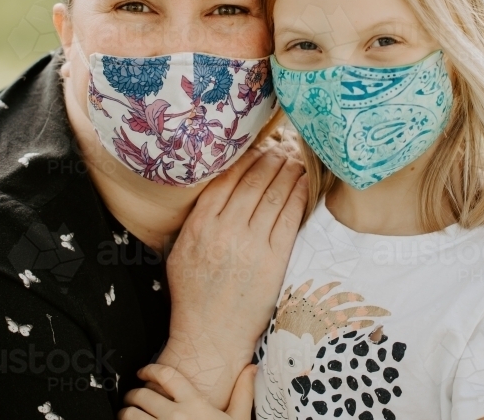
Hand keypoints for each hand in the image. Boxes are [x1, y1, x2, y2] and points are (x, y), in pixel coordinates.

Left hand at [119, 364, 255, 419]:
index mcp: (195, 404)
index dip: (150, 370)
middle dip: (133, 393)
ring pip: (130, 415)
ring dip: (126, 412)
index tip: (144, 371)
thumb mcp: (238, 419)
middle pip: (142, 394)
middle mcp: (176, 416)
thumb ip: (242, 393)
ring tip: (128, 413)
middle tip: (133, 396)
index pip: (166, 376)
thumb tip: (251, 369)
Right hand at [158, 140, 307, 407]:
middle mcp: (225, 232)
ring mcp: (251, 246)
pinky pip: (289, 219)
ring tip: (296, 160)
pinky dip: (297, 197)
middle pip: (253, 183)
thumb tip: (216, 189)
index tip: (257, 147)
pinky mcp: (273, 262)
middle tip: (282, 147)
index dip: (245, 159)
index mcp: (199, 226)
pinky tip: (303, 184)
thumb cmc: (193, 296)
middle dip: (271, 160)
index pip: (226, 180)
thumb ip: (196, 220)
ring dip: (288, 173)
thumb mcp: (179, 252)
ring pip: (274, 196)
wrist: (210, 337)